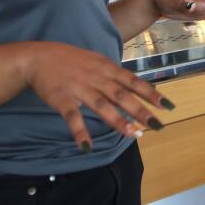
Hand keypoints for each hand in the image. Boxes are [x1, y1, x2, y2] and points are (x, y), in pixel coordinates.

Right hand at [23, 42, 169, 152]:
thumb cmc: (69, 60)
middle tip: (157, 125)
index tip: (167, 105)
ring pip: (102, 105)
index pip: (133, 81)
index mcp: (106, 67)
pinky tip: (87, 146)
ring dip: (118, 120)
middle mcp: (96, 77)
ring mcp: (79, 88)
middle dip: (141, 110)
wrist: (37, 58)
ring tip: (133, 134)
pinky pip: (73, 116)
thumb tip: (132, 87)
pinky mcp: (62, 98)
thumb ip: (112, 74)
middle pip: (122, 95)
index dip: (151, 93)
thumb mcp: (95, 61)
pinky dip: (80, 132)